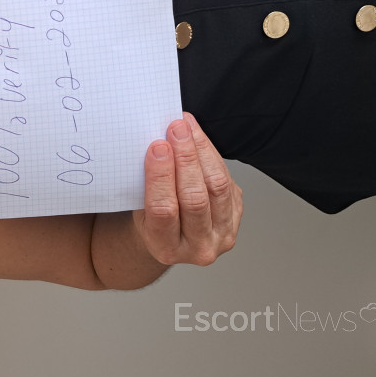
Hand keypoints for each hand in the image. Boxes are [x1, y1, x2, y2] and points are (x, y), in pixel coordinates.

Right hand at [133, 112, 241, 266]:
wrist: (173, 236)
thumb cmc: (151, 218)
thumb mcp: (138, 208)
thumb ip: (145, 183)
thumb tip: (154, 143)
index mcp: (166, 248)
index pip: (163, 210)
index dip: (160, 176)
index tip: (157, 147)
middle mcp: (198, 247)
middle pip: (195, 197)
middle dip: (185, 158)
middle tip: (176, 129)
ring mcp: (222, 234)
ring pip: (217, 187)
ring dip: (201, 151)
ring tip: (188, 128)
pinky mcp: (237, 216)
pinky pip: (228, 181)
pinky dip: (212, 155)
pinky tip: (198, 140)